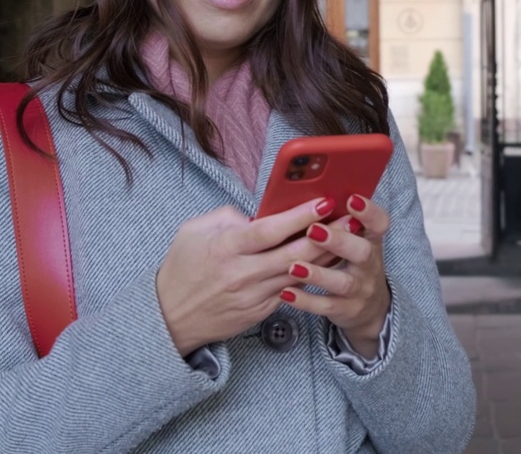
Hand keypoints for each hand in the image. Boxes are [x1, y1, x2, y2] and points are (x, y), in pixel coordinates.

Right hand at [155, 198, 334, 352]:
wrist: (170, 319)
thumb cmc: (181, 270)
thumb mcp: (192, 232)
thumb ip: (225, 217)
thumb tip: (257, 213)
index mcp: (225, 248)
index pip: (269, 229)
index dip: (299, 216)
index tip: (324, 201)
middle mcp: (243, 273)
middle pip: (295, 253)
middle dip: (326, 234)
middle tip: (350, 217)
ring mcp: (254, 295)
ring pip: (300, 273)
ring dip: (327, 255)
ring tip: (349, 236)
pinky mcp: (261, 311)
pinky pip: (293, 290)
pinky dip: (312, 274)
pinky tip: (330, 262)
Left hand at [280, 194, 391, 357]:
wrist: (369, 308)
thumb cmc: (350, 262)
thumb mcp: (353, 240)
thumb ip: (336, 221)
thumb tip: (304, 191)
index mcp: (370, 240)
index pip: (379, 223)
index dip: (369, 212)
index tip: (351, 199)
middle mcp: (370, 265)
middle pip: (361, 252)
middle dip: (338, 240)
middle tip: (313, 230)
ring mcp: (360, 290)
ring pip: (343, 282)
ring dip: (318, 273)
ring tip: (294, 266)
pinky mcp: (347, 310)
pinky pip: (326, 306)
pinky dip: (306, 300)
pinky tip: (286, 293)